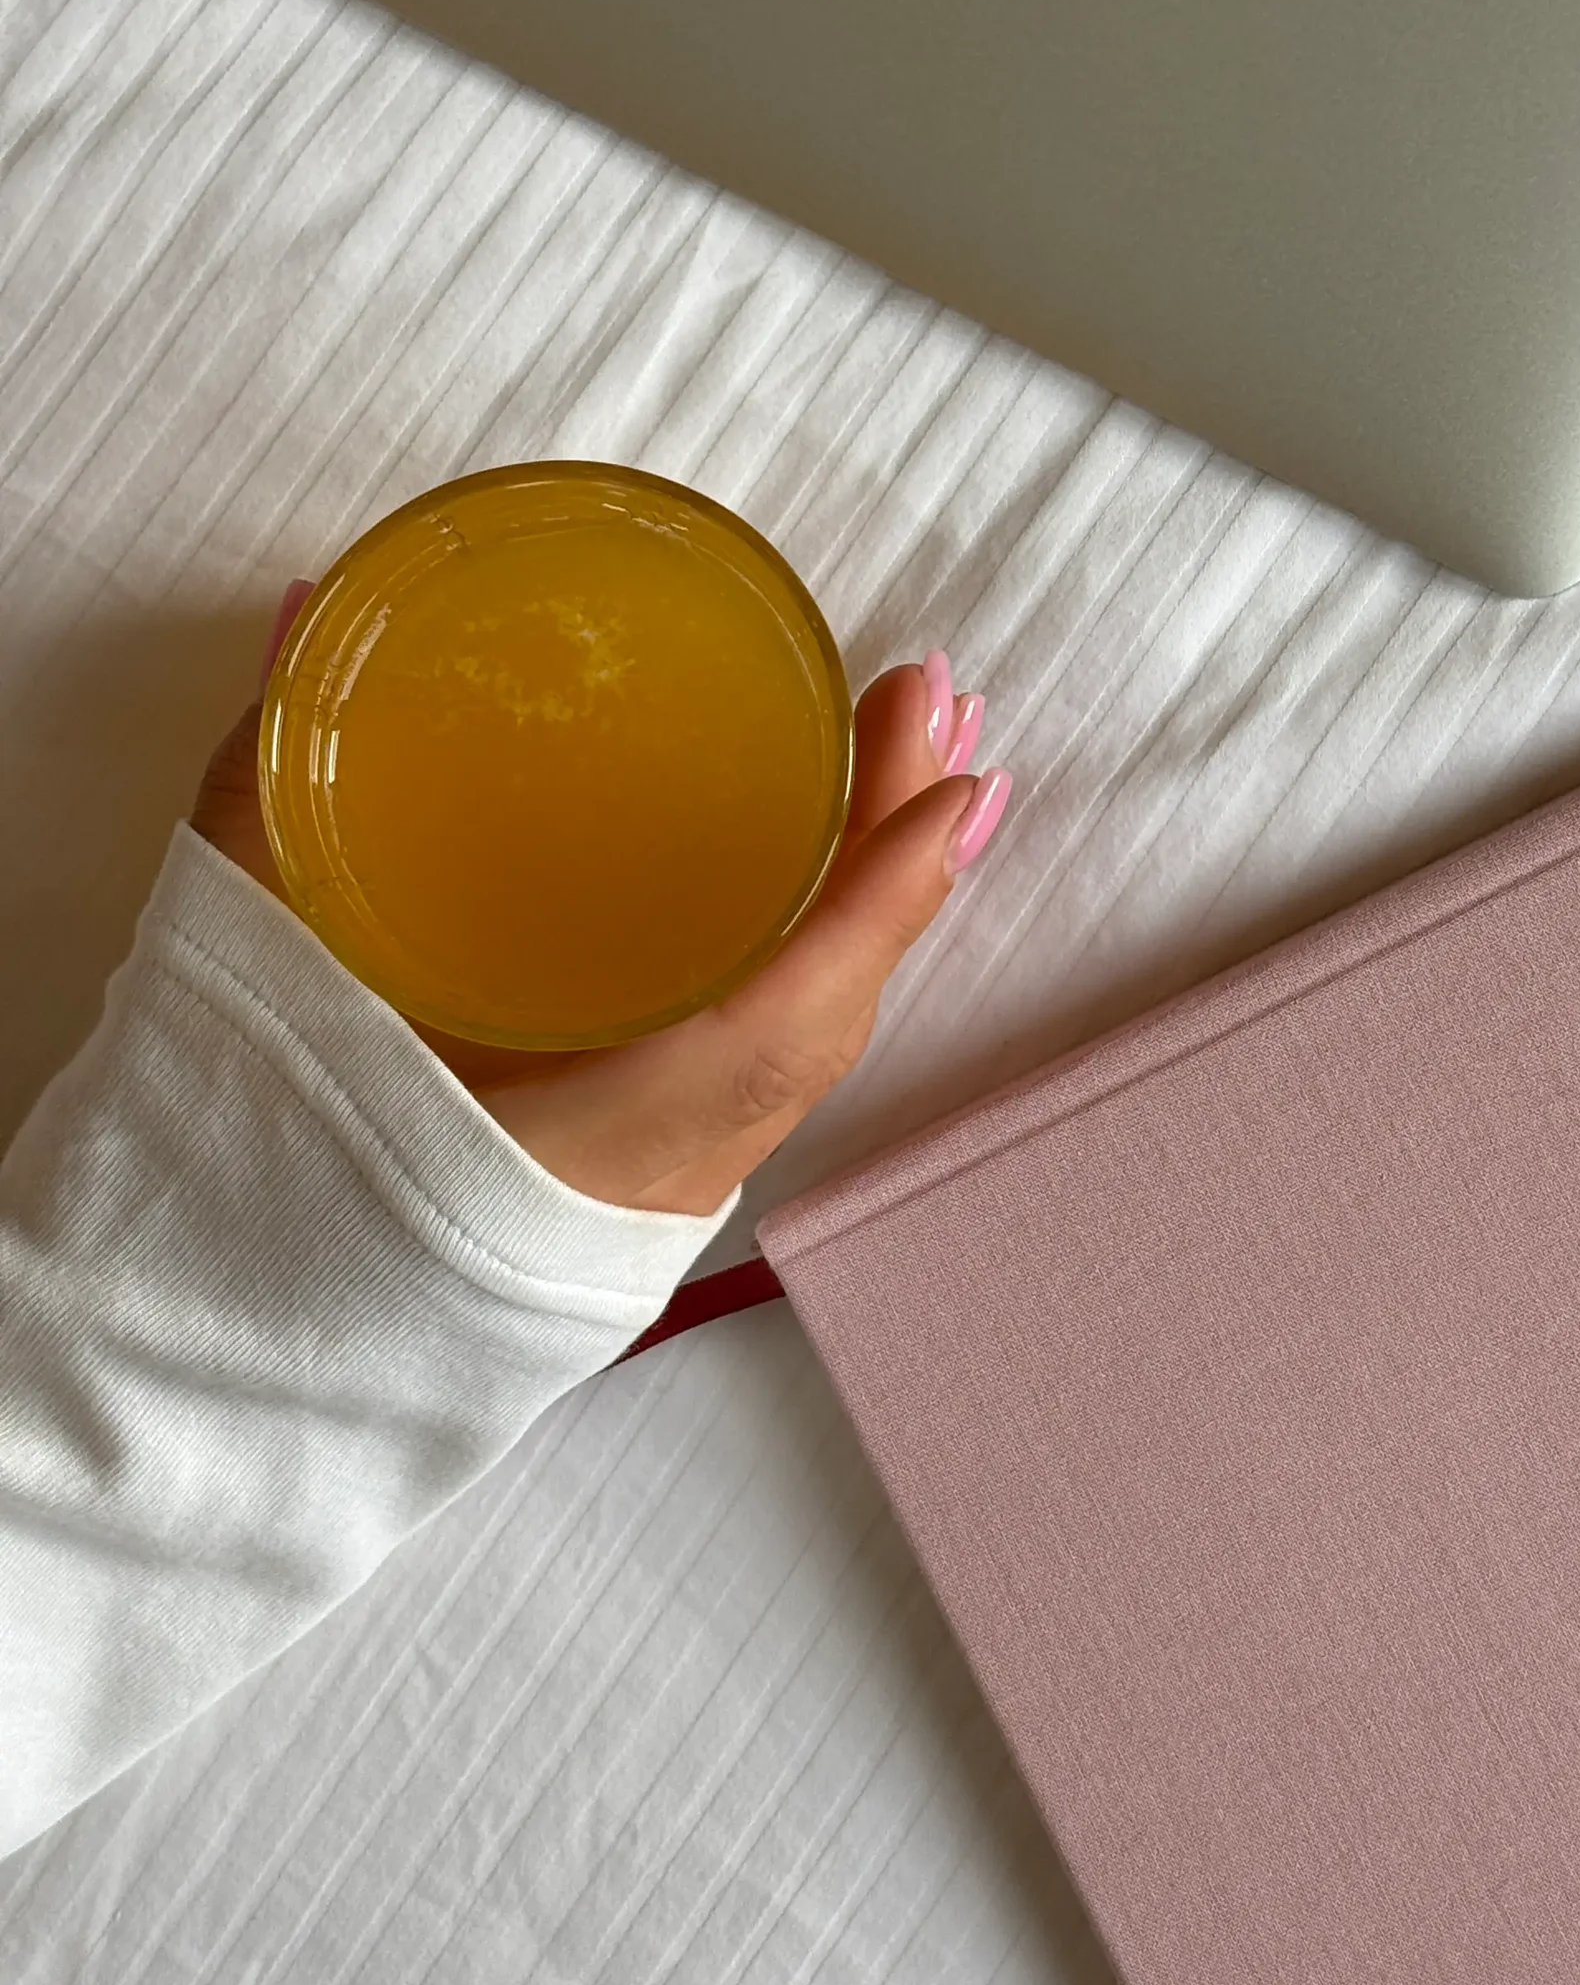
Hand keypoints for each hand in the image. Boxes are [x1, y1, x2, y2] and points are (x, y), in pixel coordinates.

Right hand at [191, 592, 1008, 1214]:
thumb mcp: (254, 985)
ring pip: (803, 1030)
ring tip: (920, 758)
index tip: (957, 792)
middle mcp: (648, 1175)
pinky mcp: (635, 1171)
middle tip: (934, 706)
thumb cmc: (248, 1187)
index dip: (876, 908)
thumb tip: (311, 630)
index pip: (777, 1026)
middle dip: (895, 854)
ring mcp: (655, 1183)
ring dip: (870, 893)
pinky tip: (841, 875)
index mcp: (586, 1150)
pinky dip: (825, 950)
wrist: (217, 1354)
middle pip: (821, 1010)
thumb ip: (271, 815)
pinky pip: (765, 1047)